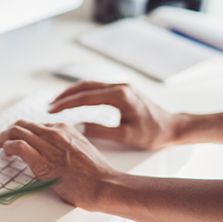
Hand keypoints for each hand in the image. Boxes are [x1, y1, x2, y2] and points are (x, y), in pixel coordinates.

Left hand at [0, 120, 120, 210]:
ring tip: (0, 147)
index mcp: (65, 129)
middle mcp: (55, 133)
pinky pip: (18, 146)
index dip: (23, 132)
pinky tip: (6, 153)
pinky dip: (7, 147)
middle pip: (22, 124)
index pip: (35, 124)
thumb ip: (67, 146)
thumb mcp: (82, 149)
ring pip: (16, 131)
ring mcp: (49, 145)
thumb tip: (54, 152)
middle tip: (2, 142)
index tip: (18, 140)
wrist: (104, 184)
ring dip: (3, 138)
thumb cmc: (96, 173)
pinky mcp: (43, 161)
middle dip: (8, 132)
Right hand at [49, 81, 176, 149]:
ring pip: (90, 85)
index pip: (85, 97)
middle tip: (50, 107)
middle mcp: (119, 87)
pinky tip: (75, 101)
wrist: (172, 126)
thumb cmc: (153, 133)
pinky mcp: (122, 90)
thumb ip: (101, 131)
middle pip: (85, 86)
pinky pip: (97, 88)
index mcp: (120, 96)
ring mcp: (121, 87)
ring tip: (57, 104)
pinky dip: (83, 93)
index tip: (52, 110)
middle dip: (65, 96)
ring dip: (73, 93)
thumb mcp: (126, 136)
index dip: (66, 103)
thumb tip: (79, 127)